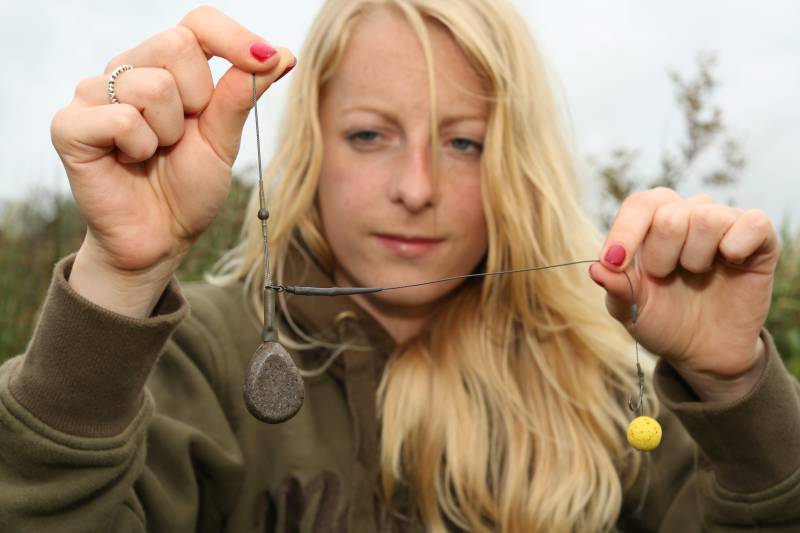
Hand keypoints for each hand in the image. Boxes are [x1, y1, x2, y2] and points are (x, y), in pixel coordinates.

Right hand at [51, 6, 294, 278]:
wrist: (160, 238)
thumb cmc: (189, 188)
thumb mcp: (223, 139)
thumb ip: (242, 94)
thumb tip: (282, 53)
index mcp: (165, 67)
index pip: (198, 22)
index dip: (234, 37)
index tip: (269, 60)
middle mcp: (127, 70)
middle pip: (177, 45)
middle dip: (198, 100)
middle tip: (181, 137)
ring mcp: (93, 94)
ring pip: (153, 86)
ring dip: (168, 133)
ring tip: (154, 154)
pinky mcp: (70, 125)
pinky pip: (122, 118)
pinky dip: (140, 148)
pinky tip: (130, 161)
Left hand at [588, 188, 779, 401]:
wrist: (703, 352)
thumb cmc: (662, 322)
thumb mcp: (630, 311)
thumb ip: (615, 289)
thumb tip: (595, 269)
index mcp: (651, 224)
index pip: (638, 205)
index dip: (625, 231)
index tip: (615, 262)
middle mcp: (687, 214)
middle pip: (669, 214)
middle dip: (661, 256)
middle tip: (665, 278)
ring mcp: (724, 224)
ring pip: (707, 218)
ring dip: (695, 258)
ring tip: (697, 275)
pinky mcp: (759, 240)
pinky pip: (752, 223)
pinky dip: (737, 245)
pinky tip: (730, 263)